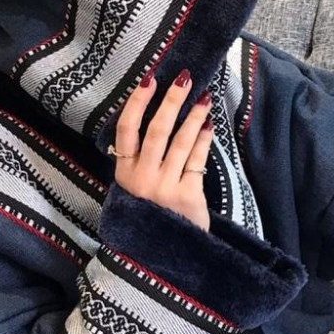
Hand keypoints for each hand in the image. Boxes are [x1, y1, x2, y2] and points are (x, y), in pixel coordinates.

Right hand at [112, 66, 213, 230]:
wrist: (164, 255)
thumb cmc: (150, 217)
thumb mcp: (133, 190)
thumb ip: (139, 161)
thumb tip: (156, 117)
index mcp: (124, 174)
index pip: (126, 130)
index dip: (137, 103)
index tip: (149, 79)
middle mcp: (142, 179)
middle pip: (157, 131)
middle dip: (171, 101)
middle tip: (184, 78)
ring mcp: (165, 187)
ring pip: (180, 142)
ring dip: (193, 116)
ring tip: (204, 97)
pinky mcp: (188, 196)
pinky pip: (197, 160)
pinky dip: (204, 140)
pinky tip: (210, 125)